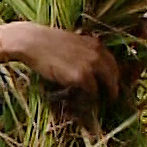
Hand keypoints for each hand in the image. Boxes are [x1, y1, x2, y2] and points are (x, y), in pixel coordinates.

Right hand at [4, 22, 120, 99]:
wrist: (32, 42)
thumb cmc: (48, 43)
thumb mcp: (74, 44)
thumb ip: (87, 54)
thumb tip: (93, 70)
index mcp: (97, 44)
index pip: (114, 64)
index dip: (114, 77)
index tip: (111, 86)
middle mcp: (98, 54)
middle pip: (114, 77)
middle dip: (113, 90)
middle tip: (109, 100)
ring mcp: (91, 65)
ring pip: (106, 87)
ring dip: (101, 96)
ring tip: (96, 103)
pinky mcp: (81, 76)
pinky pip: (92, 92)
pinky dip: (89, 99)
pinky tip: (83, 101)